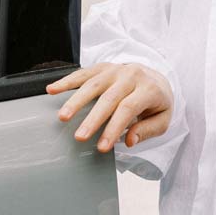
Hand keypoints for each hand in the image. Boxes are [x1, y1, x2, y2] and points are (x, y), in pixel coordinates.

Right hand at [45, 62, 175, 153]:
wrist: (156, 76)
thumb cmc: (157, 102)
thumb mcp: (163, 119)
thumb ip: (148, 130)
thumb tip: (130, 140)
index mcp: (148, 89)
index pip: (128, 109)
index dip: (113, 128)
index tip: (101, 147)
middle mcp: (131, 75)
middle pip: (108, 98)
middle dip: (92, 119)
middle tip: (79, 136)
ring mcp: (116, 69)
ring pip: (93, 84)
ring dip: (76, 101)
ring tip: (62, 116)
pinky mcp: (103, 67)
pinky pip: (83, 73)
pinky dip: (67, 81)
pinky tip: (52, 89)